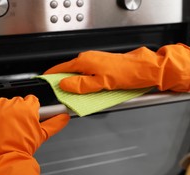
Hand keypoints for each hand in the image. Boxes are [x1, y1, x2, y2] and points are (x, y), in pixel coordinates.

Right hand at [45, 43, 189, 93]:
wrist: (145, 70)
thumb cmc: (126, 74)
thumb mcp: (100, 83)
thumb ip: (80, 85)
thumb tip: (64, 85)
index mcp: (85, 61)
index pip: (60, 69)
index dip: (51, 77)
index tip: (44, 83)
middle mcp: (89, 59)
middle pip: (69, 74)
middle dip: (64, 85)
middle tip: (61, 98)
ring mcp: (96, 63)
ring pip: (79, 77)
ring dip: (77, 87)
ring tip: (77, 99)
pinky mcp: (103, 68)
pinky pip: (88, 78)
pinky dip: (86, 86)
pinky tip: (90, 94)